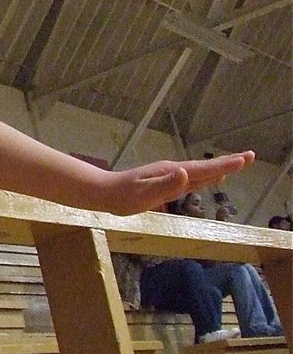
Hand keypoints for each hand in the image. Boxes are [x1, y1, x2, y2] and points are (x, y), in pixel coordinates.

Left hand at [104, 152, 254, 215]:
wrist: (104, 192)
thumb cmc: (123, 196)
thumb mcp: (144, 194)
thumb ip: (165, 185)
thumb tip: (185, 173)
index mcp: (172, 173)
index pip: (204, 170)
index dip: (225, 166)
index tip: (245, 158)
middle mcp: (173, 171)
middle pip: (206, 167)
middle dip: (228, 163)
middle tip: (250, 156)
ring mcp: (169, 175)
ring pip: (200, 171)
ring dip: (219, 168)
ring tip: (237, 164)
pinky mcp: (164, 180)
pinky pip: (191, 178)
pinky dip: (205, 176)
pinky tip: (209, 178)